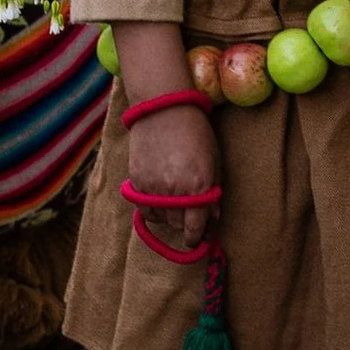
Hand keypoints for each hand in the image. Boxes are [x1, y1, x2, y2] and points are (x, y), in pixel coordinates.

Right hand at [125, 106, 219, 251]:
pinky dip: (150, 208)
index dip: (196, 238)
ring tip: (172, 206)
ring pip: (159, 218)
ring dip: (167, 217)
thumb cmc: (195, 132)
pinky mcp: (136, 179)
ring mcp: (152, 186)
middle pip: (177, 224)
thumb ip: (213, 192)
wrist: (164, 108)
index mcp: (198, 187)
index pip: (195, 227)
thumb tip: (213, 218)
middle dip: (184, 225)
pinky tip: (157, 200)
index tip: (196, 241)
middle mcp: (174, 190)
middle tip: (187, 219)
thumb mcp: (213, 161)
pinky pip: (142, 206)